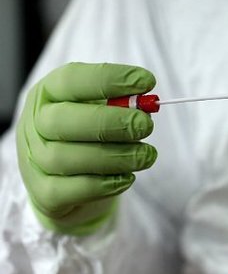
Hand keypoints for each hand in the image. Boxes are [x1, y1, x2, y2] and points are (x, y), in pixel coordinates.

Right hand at [16, 62, 157, 234]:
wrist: (67, 180)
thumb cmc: (89, 133)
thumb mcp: (102, 108)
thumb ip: (122, 102)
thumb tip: (146, 104)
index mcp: (48, 93)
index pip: (71, 80)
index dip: (110, 80)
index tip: (147, 82)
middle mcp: (34, 124)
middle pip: (62, 121)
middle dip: (111, 123)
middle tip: (146, 126)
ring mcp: (34, 160)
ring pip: (66, 158)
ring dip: (115, 156)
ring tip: (146, 155)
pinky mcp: (43, 193)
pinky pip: (69, 190)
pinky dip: (102, 185)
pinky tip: (127, 178)